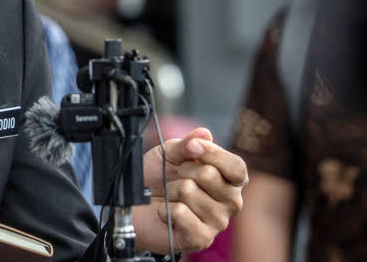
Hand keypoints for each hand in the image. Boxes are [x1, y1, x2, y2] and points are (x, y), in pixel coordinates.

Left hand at [132, 127, 247, 252]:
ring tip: (171, 197)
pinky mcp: (201, 239)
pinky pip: (180, 213)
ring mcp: (217, 222)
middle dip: (183, 171)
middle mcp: (230, 202)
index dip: (213, 154)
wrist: (136, 204)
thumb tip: (204, 134)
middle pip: (210, 175)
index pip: (237, 167)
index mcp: (229, 180)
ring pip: (190, 192)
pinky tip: (167, 213)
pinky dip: (165, 209)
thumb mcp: (169, 153)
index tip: (191, 147)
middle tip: (175, 178)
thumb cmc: (157, 177)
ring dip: (171, 191)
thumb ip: (187, 143)